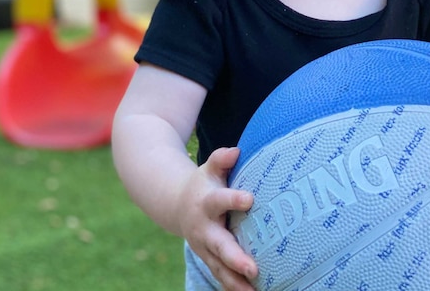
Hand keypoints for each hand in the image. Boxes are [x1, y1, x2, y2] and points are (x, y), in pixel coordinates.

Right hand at [178, 147, 257, 289]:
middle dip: (235, 258)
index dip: (234, 199)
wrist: (177, 204)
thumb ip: (221, 160)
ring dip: (235, 281)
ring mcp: (205, 247)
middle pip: (220, 245)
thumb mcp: (210, 169)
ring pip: (219, 267)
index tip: (250, 199)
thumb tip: (235, 152)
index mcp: (207, 203)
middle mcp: (204, 228)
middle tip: (252, 268)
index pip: (221, 200)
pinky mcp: (209, 259)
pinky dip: (233, 287)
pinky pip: (221, 276)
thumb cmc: (205, 183)